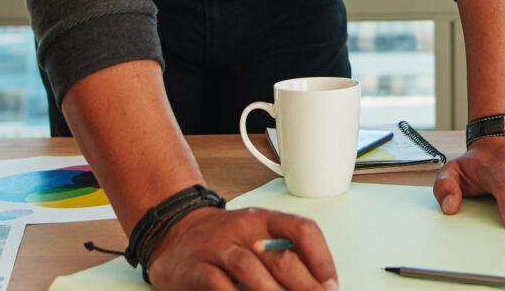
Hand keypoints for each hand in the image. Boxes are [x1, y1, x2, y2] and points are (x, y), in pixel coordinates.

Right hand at [143, 206, 337, 290]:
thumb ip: (282, 256)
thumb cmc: (224, 242)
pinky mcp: (195, 268)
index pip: (302, 230)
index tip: (332, 285)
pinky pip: (218, 284)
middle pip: (280, 256)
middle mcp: (243, 230)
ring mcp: (217, 248)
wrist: (173, 233)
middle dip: (304, 286)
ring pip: (249, 268)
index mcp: (264, 220)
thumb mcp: (255, 238)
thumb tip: (319, 285)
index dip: (322, 259)